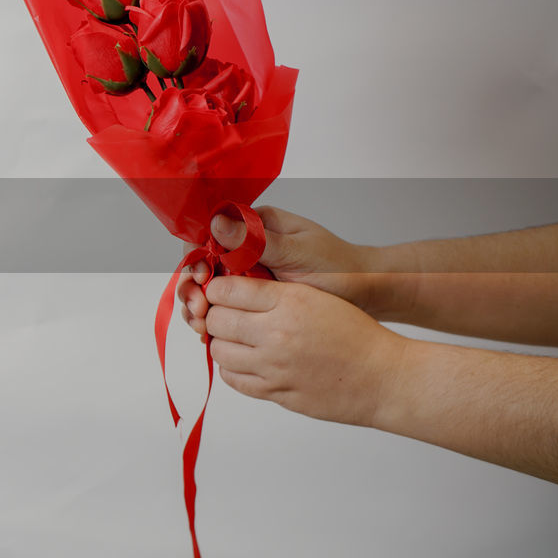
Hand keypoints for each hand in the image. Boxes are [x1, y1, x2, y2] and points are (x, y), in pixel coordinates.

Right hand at [179, 206, 373, 335]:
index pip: (210, 234)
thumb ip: (255, 240)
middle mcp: (246, 248)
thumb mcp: (296, 252)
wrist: (364, 293)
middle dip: (193, 286)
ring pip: (209, 288)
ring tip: (200, 325)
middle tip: (198, 308)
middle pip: (203, 263)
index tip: (202, 277)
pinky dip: (212, 320)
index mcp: (256, 226)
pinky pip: (223, 307)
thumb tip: (216, 222)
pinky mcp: (253, 300)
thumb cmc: (337, 267)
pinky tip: (208, 335)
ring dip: (197, 305)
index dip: (197, 256)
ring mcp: (248, 275)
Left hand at [203, 276, 406, 427]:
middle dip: (214, 315)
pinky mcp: (277, 392)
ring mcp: (274, 366)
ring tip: (236, 339)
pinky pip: (233, 380)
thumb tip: (234, 290)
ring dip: (222, 343)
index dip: (217, 289)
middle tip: (225, 316)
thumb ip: (274, 292)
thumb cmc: (357, 335)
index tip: (220, 291)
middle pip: (215, 320)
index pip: (226, 290)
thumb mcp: (317, 296)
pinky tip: (245, 361)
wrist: (385, 377)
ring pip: (219, 352)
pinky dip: (232, 369)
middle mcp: (277, 333)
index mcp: (289, 301)